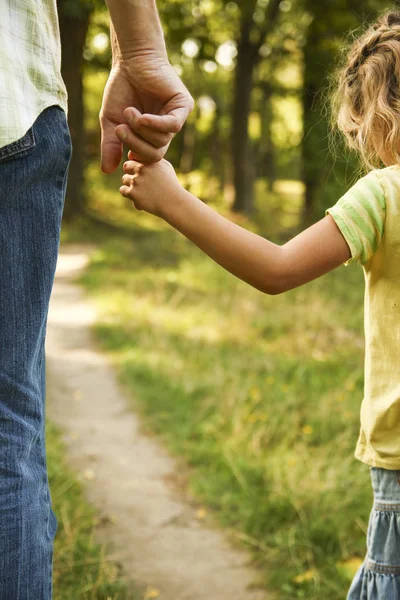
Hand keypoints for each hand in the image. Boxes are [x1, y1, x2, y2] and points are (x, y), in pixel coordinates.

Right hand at [100, 54, 193, 173]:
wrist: (130, 62)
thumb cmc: (121, 90)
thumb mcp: (111, 122)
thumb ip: (110, 146)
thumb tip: (106, 171)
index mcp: (152, 137)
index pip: (148, 159)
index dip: (134, 155)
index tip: (121, 143)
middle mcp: (166, 131)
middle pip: (156, 154)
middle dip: (135, 144)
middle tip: (120, 129)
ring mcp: (176, 119)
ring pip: (162, 141)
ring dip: (141, 129)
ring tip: (129, 112)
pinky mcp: (183, 106)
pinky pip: (173, 126)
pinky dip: (155, 124)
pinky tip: (142, 117)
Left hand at [119, 158, 182, 216]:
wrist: (173, 203)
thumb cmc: (171, 185)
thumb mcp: (166, 167)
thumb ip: (153, 160)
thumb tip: (141, 157)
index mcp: (148, 161)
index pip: (133, 158)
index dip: (135, 166)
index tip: (141, 173)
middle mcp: (141, 169)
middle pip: (126, 167)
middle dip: (131, 173)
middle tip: (139, 181)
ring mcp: (136, 181)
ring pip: (125, 179)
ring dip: (130, 185)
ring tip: (141, 191)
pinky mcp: (133, 193)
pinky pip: (123, 190)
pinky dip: (128, 194)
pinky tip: (136, 197)